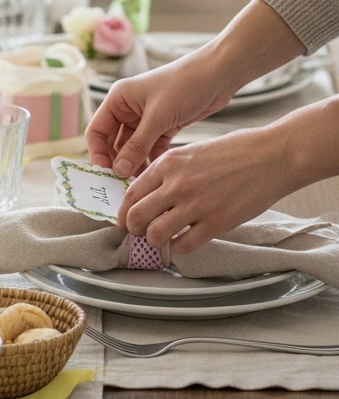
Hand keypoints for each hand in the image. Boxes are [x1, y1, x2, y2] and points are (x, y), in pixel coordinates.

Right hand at [85, 0, 304, 178]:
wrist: (219, 75)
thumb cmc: (184, 86)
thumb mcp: (157, 118)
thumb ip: (137, 146)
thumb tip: (118, 171)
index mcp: (119, 99)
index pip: (96, 131)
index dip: (98, 153)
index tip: (107, 173)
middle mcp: (128, 109)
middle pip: (113, 143)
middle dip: (118, 163)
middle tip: (123, 184)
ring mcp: (146, 119)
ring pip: (132, 149)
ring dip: (135, 164)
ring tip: (140, 183)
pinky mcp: (163, 126)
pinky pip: (150, 149)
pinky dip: (151, 160)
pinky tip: (156, 174)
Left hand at [117, 126, 298, 252]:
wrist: (272, 156)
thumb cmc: (236, 151)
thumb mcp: (193, 151)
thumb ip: (170, 171)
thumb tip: (150, 194)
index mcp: (168, 163)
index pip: (130, 194)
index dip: (125, 211)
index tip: (128, 219)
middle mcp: (177, 184)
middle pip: (135, 217)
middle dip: (135, 229)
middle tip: (144, 231)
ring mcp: (195, 204)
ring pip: (155, 235)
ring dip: (157, 240)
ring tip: (167, 237)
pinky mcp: (216, 222)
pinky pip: (183, 246)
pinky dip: (180, 247)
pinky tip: (188, 239)